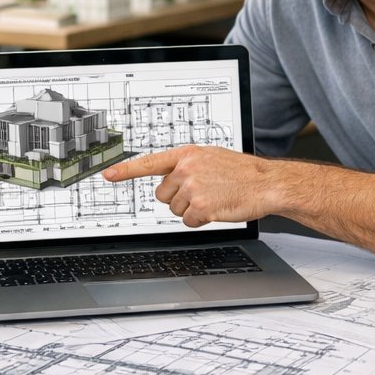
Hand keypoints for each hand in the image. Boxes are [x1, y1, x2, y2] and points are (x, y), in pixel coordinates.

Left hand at [101, 145, 275, 226]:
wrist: (266, 183)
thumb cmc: (242, 172)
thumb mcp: (211, 157)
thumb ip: (187, 164)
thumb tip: (168, 178)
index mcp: (187, 154)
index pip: (149, 162)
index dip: (125, 170)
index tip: (108, 174)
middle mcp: (186, 169)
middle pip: (162, 194)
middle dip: (178, 198)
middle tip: (202, 192)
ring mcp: (193, 188)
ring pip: (174, 209)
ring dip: (192, 209)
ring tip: (214, 197)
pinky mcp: (201, 206)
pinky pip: (188, 221)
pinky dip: (201, 220)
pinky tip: (217, 208)